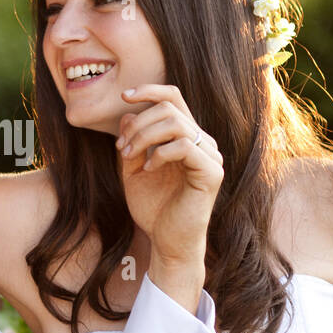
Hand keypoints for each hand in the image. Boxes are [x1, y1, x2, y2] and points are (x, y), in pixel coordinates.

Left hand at [115, 85, 222, 307]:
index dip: (150, 90)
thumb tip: (128, 113)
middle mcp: (203, 142)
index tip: (124, 96)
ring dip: (144, 136)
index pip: (174, 98)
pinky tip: (148, 169)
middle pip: (169, 107)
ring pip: (176, 123)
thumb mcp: (132, 169)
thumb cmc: (153, 208)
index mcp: (186, 138)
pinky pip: (184, 146)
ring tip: (129, 157)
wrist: (167, 242)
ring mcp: (210, 156)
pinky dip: (159, 153)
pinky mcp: (212, 173)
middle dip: (138, 123)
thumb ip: (132, 142)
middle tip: (121, 148)